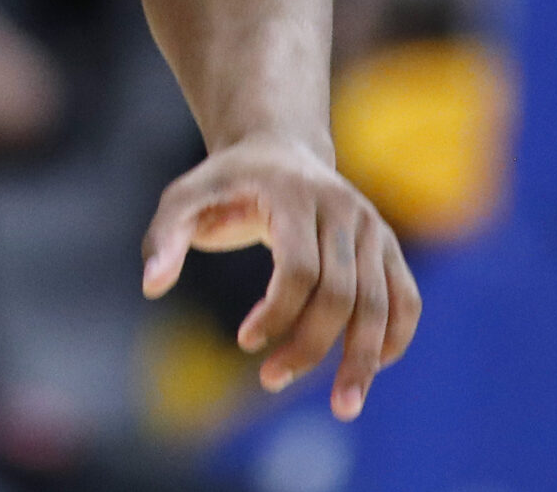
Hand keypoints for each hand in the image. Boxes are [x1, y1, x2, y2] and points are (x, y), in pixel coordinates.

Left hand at [141, 135, 420, 419]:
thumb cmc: (226, 184)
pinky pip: (405, 299)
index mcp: (295, 196)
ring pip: (380, 304)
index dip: (276, 313)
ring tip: (343, 408)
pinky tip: (371, 370)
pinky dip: (396, 339)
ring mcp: (372, 227)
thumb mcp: (185, 199)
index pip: (300, 269)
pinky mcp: (387, 245)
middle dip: (311, 347)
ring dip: (362, 361)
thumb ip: (165, 238)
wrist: (278, 149)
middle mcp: (344, 210)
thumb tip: (151, 286)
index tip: (244, 340)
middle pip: (342, 294)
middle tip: (271, 380)